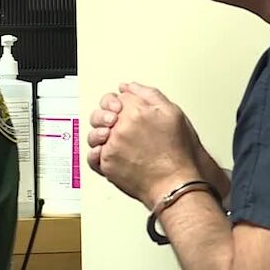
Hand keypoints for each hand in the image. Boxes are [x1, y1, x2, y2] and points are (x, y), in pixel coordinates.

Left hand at [87, 83, 230, 204]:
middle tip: (119, 123)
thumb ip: (149, 94)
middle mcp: (120, 126)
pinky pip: (92, 156)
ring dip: (101, 133)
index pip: (116, 97)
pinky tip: (106, 151)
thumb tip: (130, 87)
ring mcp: (111, 146)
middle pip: (102, 113)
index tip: (125, 108)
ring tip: (114, 138)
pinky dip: (96, 152)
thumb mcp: (173, 113)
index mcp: (135, 110)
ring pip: (94, 133)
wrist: (175, 182)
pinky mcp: (107, 165)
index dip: (121, 102)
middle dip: (108, 115)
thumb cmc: (178, 152)